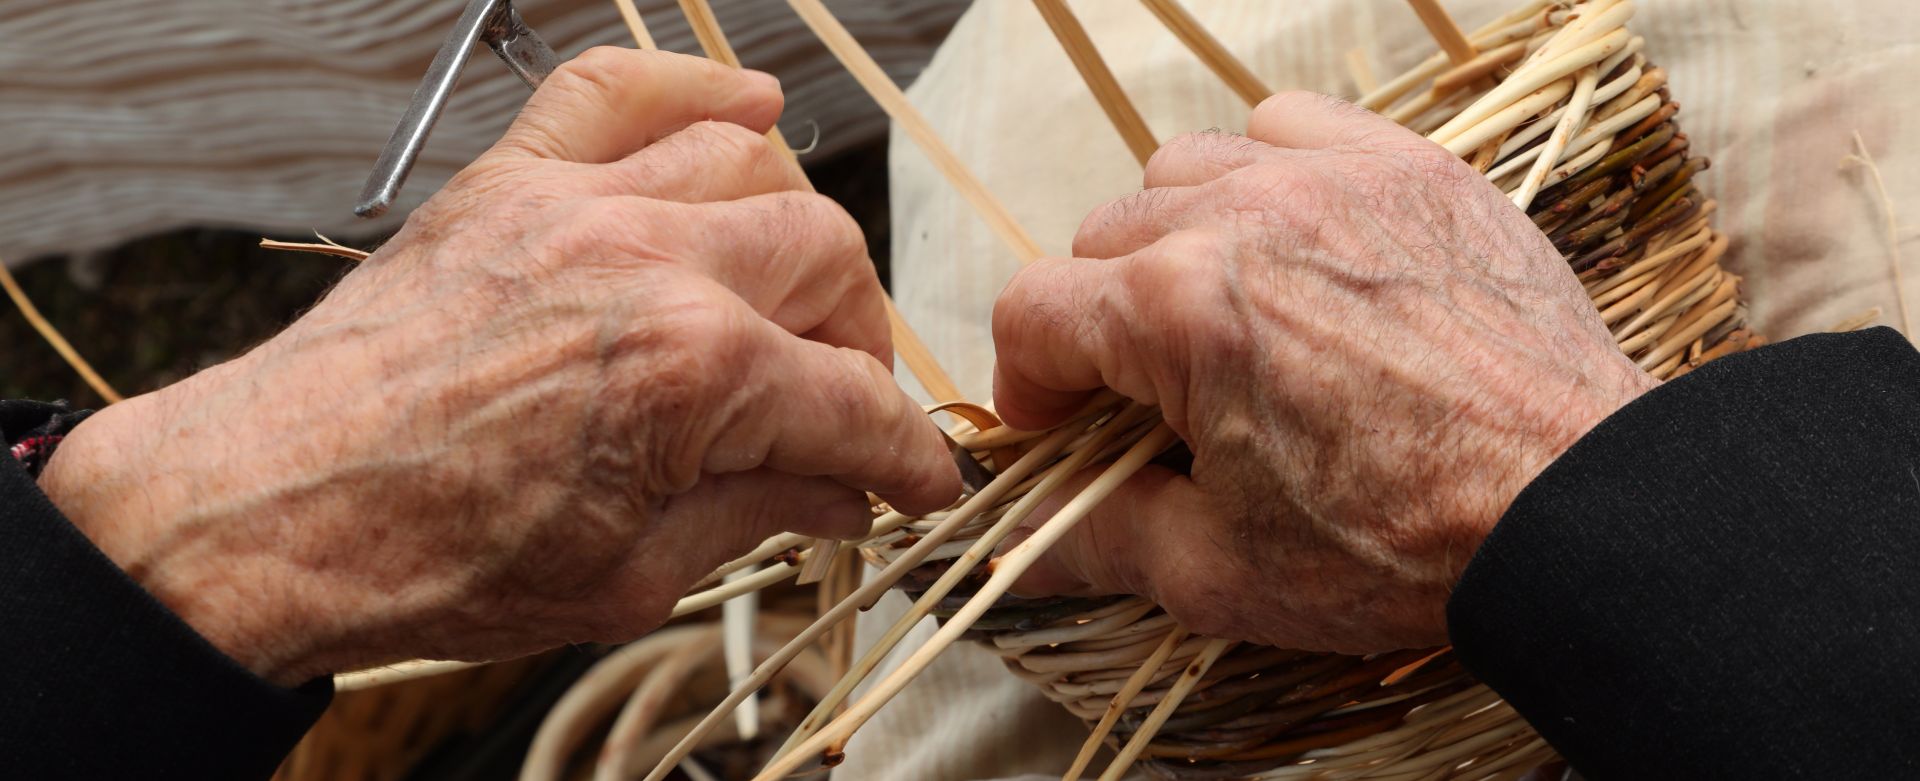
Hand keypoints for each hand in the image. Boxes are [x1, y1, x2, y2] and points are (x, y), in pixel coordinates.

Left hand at [38, 49, 960, 685]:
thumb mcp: (629, 580)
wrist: (274, 511)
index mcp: (696, 376)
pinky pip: (616, 87)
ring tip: (784, 296)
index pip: (857, 401)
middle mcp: (653, 264)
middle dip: (859, 339)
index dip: (907, 453)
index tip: (917, 478)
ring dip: (793, 233)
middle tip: (839, 401)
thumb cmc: (433, 558)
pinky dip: (690, 85)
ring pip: (752, 165)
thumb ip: (755, 517)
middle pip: (828, 261)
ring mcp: (578, 206)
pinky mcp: (509, 183)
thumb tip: (838, 494)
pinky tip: (743, 109)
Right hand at [993, 92, 1656, 653]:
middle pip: (1101, 236)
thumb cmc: (1402, 546)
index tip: (1062, 432)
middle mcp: (1243, 215)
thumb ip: (1097, 541)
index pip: (1033, 311)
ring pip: (1185, 168)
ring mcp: (1332, 177)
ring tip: (1220, 315)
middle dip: (1101, 321)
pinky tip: (1293, 245)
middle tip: (1149, 397)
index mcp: (1179, 309)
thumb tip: (1016, 547)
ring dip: (1172, 238)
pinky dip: (1266, 171)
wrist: (1578, 510)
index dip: (1028, 385)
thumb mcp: (1221, 571)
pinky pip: (1291, 126)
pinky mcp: (1410, 168)